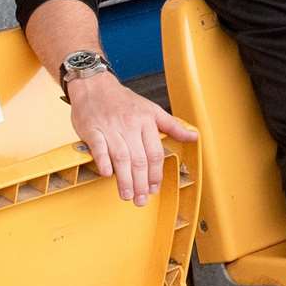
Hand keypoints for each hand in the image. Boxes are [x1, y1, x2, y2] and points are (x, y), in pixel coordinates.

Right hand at [67, 74, 197, 205]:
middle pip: (139, 159)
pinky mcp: (92, 129)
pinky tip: (107, 175)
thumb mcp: (152, 109)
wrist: (94, 85)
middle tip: (141, 200)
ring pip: (121, 157)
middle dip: (141, 183)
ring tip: (127, 195)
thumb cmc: (123, 100)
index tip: (154, 188)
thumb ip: (172, 126)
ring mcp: (111, 127)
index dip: (156, 174)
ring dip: (124, 179)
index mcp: (147, 120)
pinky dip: (103, 162)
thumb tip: (194, 137)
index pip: (155, 152)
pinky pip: (99, 148)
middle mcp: (130, 124)